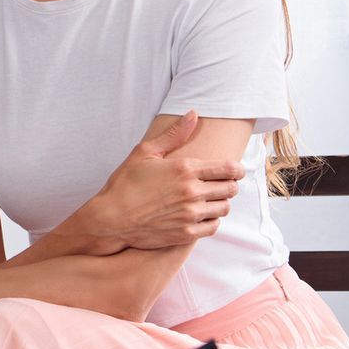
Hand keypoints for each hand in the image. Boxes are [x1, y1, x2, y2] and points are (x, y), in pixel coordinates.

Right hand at [79, 112, 244, 253]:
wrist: (111, 219)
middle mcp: (192, 192)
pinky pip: (213, 226)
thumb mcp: (145, 152)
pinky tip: (201, 215)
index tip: (236, 170)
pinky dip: (211, 220)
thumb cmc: (125, 183)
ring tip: (209, 199)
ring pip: (224, 208)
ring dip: (220, 202)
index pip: (229, 168)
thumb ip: (174, 134)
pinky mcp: (186, 233)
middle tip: (220, 184)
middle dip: (229, 185)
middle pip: (231, 189)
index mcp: (185, 169)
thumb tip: (193, 114)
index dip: (237, 169)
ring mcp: (190, 214)